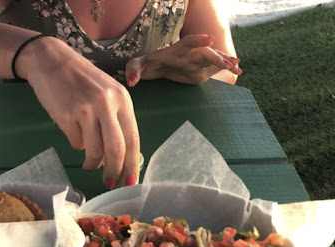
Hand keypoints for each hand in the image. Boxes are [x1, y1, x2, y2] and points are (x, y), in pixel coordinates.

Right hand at [16, 36, 140, 188]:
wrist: (51, 61)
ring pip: (95, 151)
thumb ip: (116, 121)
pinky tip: (74, 134)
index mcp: (122, 99)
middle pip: (116, 149)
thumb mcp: (107, 94)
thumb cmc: (81, 81)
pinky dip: (76, 145)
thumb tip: (121, 157)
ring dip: (92, 164)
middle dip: (114, 171)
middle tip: (109, 183)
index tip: (130, 182)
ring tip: (89, 165)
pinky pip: (76, 143)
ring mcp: (86, 109)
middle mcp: (107, 103)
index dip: (132, 164)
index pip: (133, 139)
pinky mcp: (66, 115)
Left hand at [125, 34, 241, 86]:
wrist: (153, 67)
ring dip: (225, 62)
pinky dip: (226, 68)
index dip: (198, 40)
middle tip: (229, 63)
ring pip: (213, 58)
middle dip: (217, 57)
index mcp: (174, 51)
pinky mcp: (198, 69)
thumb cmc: (142, 65)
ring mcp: (195, 61)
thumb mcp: (135, 66)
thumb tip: (132, 82)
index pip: (187, 43)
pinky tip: (238, 70)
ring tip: (238, 67)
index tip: (209, 40)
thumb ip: (133, 71)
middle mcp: (187, 54)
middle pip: (205, 53)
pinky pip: (214, 67)